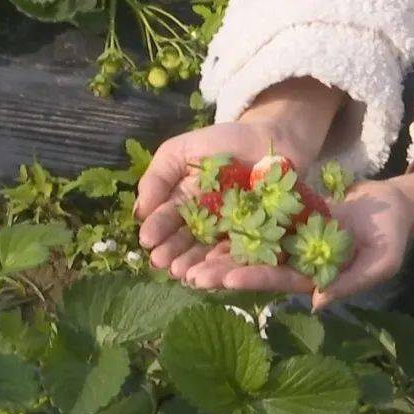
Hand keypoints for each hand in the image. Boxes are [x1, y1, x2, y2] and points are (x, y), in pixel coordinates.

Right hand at [136, 78, 346, 277]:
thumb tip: (139, 212)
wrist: (274, 138)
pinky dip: (231, 267)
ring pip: (211, 255)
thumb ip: (157, 177)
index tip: (147, 240)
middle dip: (173, 253)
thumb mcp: (181, 152)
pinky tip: (220, 275)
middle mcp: (204, 225)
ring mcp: (230, 235)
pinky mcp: (259, 242)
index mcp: (183, 205)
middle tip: (163, 263)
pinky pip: (244, 257)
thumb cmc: (224, 142)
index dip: (157, 230)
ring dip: (197, 267)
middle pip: (186, 243)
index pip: (167, 221)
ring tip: (186, 275)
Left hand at [184, 158, 413, 310]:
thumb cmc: (392, 236)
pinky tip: (207, 219)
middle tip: (189, 274)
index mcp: (314, 277)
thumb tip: (319, 302)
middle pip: (254, 267)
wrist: (391, 206)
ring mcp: (290, 240)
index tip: (224, 281)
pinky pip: (258, 220)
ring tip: (186, 255)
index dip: (252, 280)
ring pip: (250, 247)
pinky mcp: (288, 217)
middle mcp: (296, 262)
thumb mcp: (382, 261)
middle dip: (223, 271)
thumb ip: (352, 281)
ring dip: (220, 251)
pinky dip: (234, 222)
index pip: (278, 280)